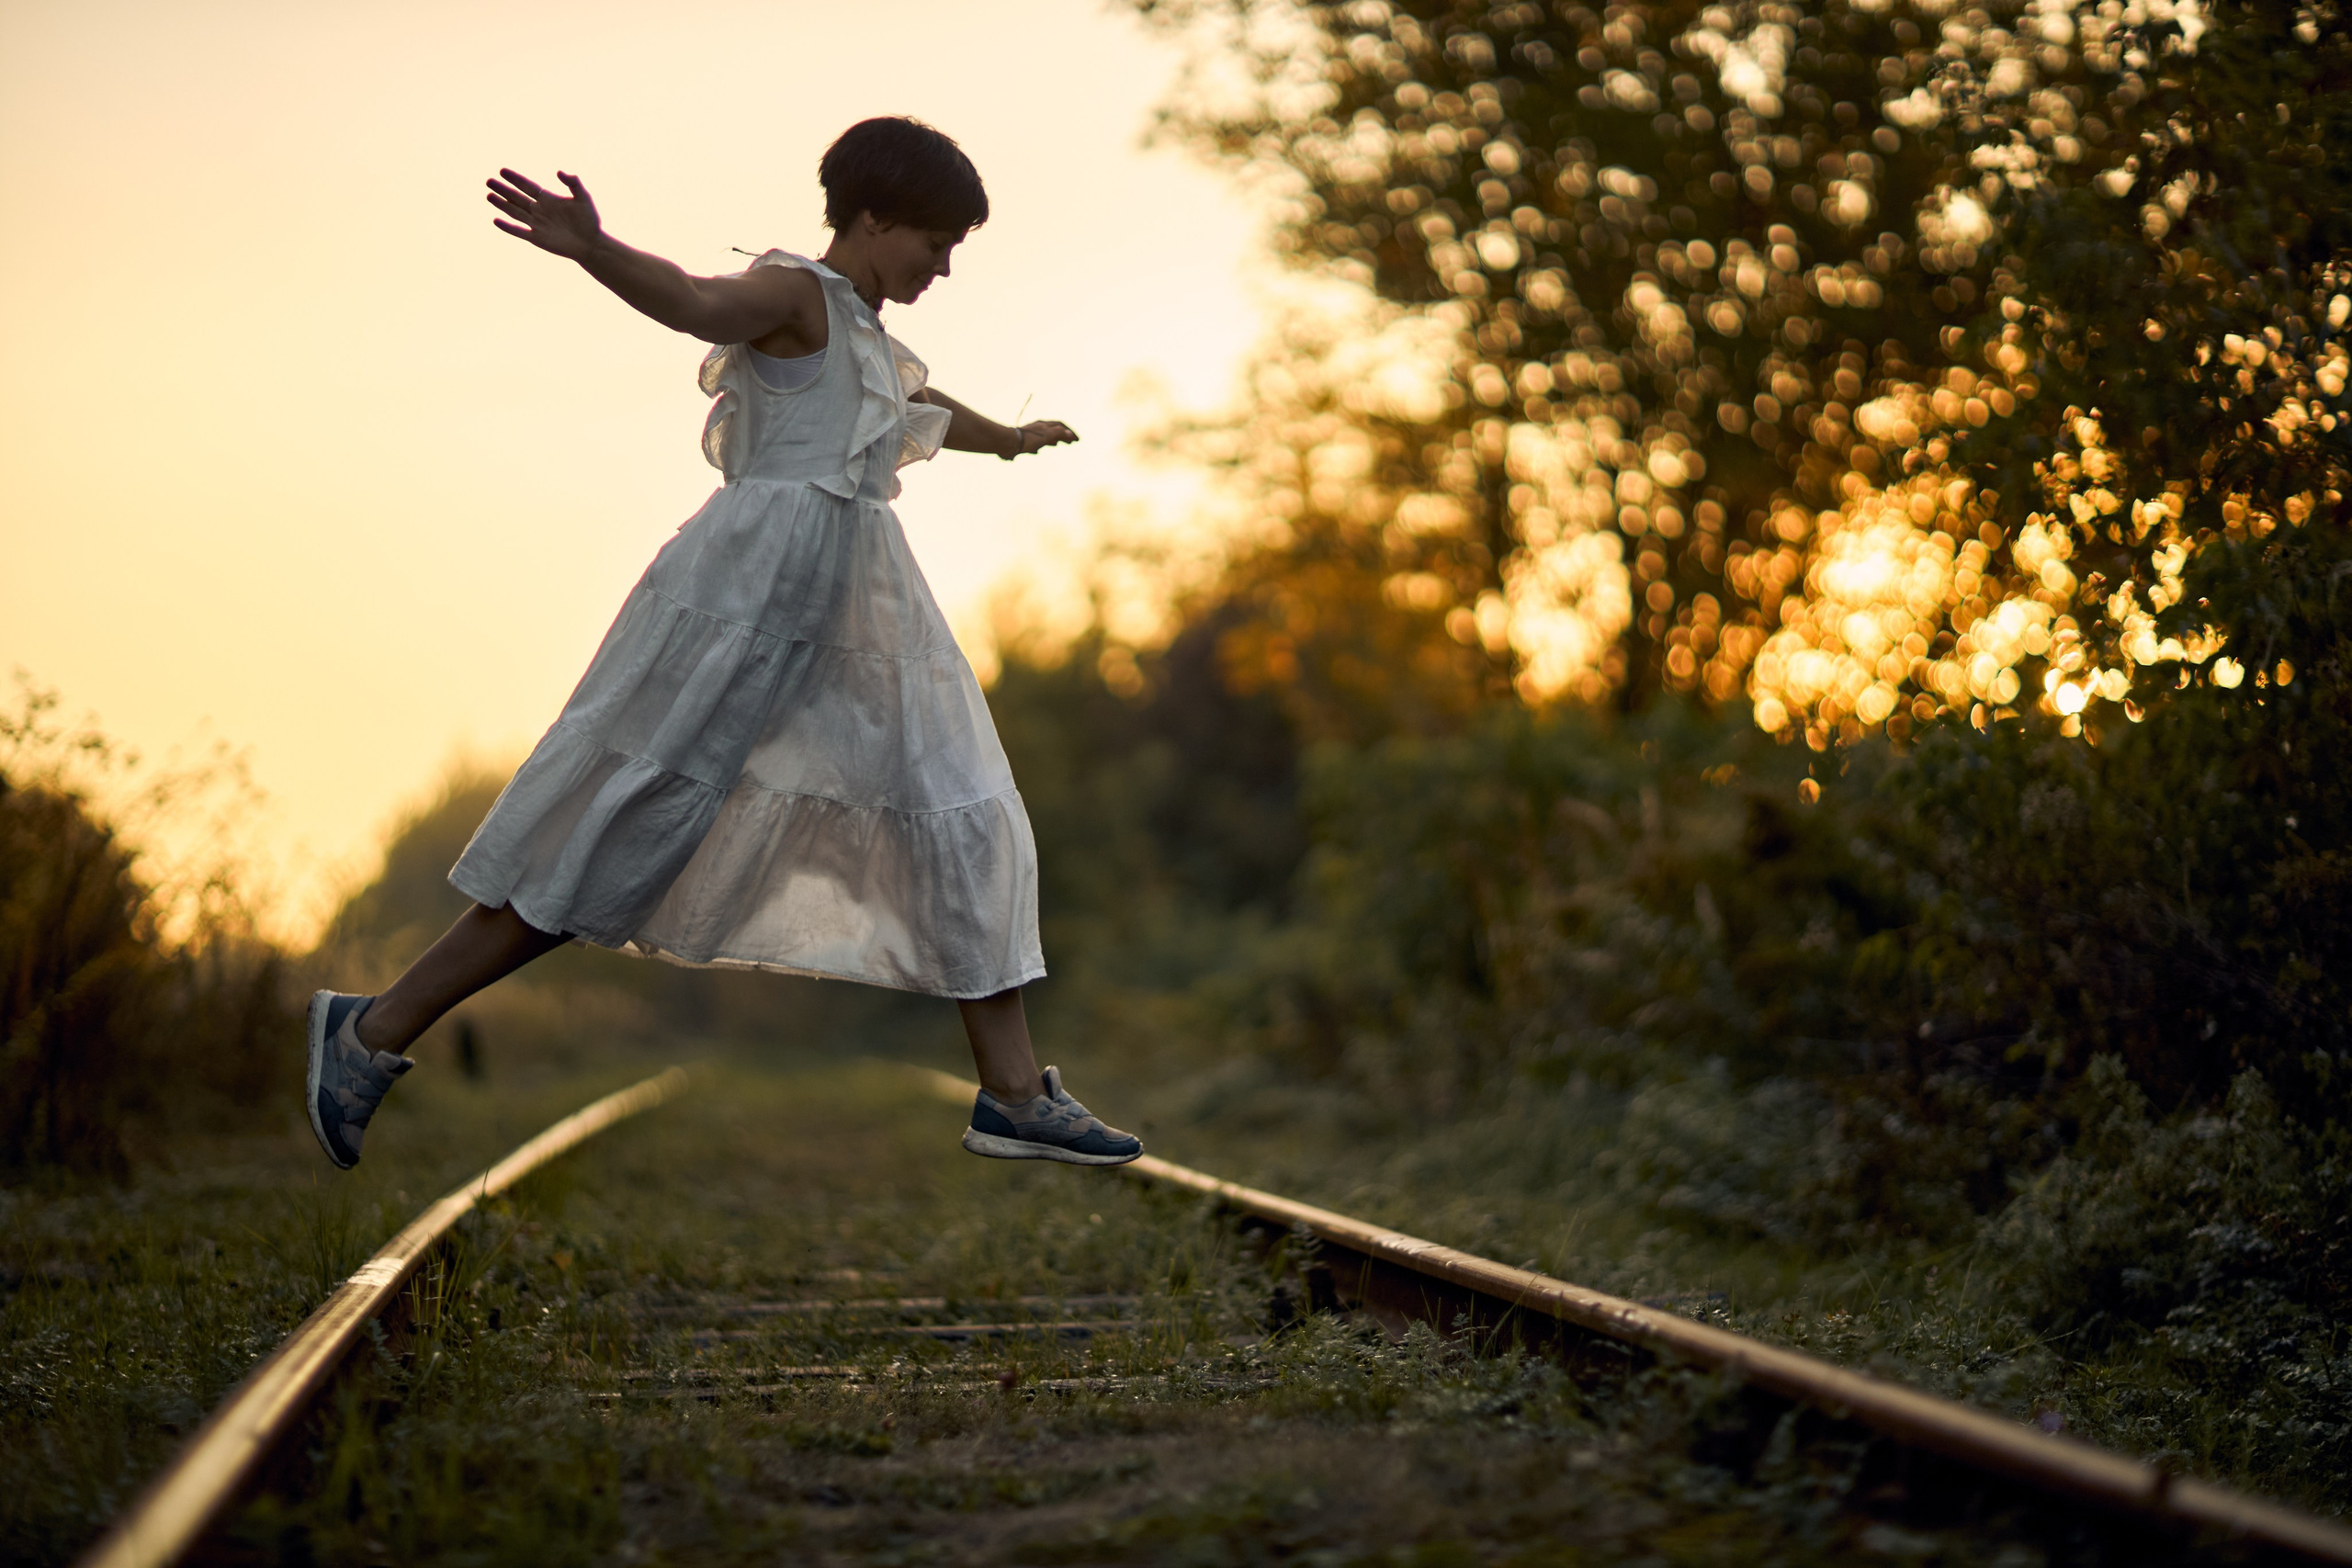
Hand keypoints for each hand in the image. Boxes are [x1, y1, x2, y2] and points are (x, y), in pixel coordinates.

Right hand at [486, 168, 603, 259]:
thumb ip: (573, 183)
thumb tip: (559, 171)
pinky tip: (496, 220)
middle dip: (503, 190)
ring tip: (489, 195)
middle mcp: (539, 210)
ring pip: (515, 212)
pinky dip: (508, 227)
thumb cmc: (590, 221)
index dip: (515, 179)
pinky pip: (519, 231)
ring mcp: (537, 224)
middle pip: (517, 198)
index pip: (527, 186)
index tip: (502, 171)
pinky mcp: (537, 238)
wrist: (591, 244)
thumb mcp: (583, 198)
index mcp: (548, 199)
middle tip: (489, 181)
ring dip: (501, 204)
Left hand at [1001, 420, 1077, 459]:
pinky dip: (1039, 446)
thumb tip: (1070, 434)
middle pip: (1053, 430)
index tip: (1077, 440)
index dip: (1070, 432)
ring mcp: (1030, 434)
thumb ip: (1058, 434)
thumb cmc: (1028, 439)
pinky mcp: (1022, 442)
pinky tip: (1038, 452)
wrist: (1009, 443)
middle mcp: (1038, 427)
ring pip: (1044, 436)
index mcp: (1044, 425)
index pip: (1061, 425)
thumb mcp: (1046, 436)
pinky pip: (1033, 443)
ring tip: (1057, 445)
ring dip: (1053, 440)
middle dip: (1063, 436)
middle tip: (1071, 443)